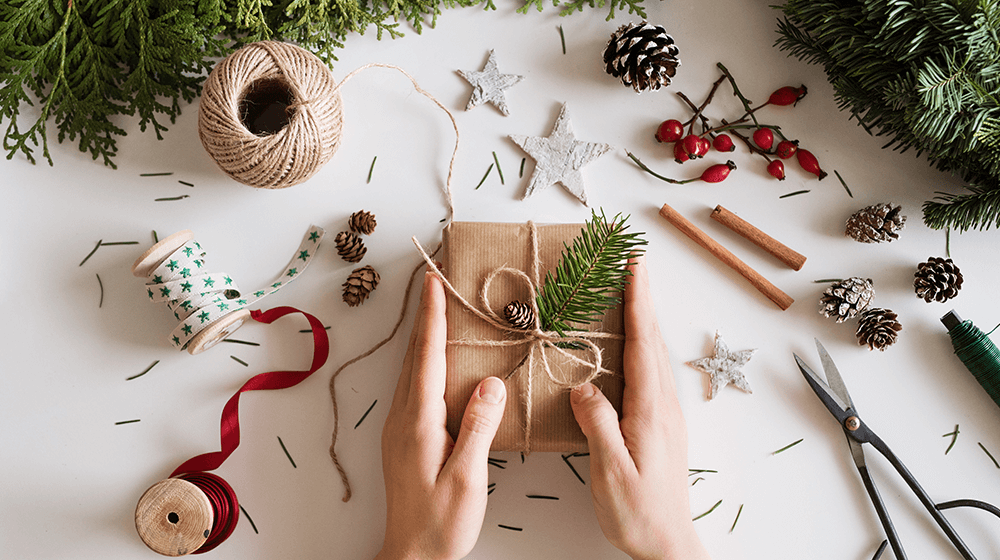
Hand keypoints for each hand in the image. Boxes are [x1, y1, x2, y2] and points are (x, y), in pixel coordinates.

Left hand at [376, 270, 506, 559]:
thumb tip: (490, 382)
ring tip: (435, 304)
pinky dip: (424, 357)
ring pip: (411, 367)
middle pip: (415, 354)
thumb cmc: (441, 522)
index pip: (428, 358)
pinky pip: (413, 383)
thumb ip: (478, 428)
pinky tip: (435, 355)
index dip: (434, 318)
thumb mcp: (467, 477)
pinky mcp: (404, 435)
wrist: (412, 554)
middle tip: (433, 277)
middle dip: (425, 313)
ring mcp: (400, 425)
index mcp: (419, 423)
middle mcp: (403, 417)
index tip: (434, 282)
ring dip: (423, 332)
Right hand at [570, 258, 710, 559]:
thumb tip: (584, 385)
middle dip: (643, 300)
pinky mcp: (661, 425)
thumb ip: (599, 424)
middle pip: (653, 342)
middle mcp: (663, 406)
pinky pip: (651, 373)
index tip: (635, 268)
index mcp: (650, 411)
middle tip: (633, 265)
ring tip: (631, 294)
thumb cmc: (639, 512)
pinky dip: (643, 346)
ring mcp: (665, 415)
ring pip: (654, 356)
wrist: (668, 542)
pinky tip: (631, 346)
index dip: (638, 304)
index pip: (644, 345)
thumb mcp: (611, 470)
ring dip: (644, 320)